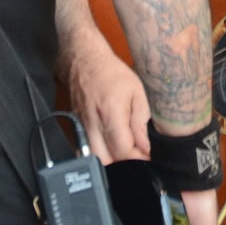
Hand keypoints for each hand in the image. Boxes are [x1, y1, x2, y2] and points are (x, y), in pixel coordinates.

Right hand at [66, 31, 151, 162]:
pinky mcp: (77, 128)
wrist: (84, 60)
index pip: (123, 150)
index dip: (138, 159)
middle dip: (124, 164)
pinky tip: (110, 148)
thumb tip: (145, 147)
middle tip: (137, 156)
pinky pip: (86, 150)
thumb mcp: (136, 92)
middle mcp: (93, 124)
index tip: (148, 157)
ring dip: (111, 161)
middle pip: (107, 161)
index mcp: (111, 113)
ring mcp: (82, 128)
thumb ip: (140, 122)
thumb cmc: (112, 73)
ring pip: (95, 158)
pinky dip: (99, 155)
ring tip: (125, 153)